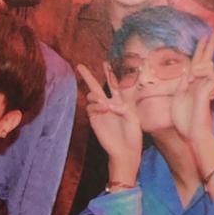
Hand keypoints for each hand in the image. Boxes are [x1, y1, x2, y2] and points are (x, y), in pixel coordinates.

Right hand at [77, 63, 141, 185]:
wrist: (125, 151)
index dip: (110, 74)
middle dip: (88, 76)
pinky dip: (96, 105)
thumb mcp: (133, 117)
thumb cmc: (133, 135)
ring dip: (96, 96)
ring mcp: (100, 112)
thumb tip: (106, 103)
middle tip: (80, 66)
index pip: (114, 85)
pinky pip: (90, 107)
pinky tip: (104, 109)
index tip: (105, 62)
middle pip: (96, 86)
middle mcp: (109, 105)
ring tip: (104, 103)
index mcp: (121, 102)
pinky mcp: (94, 120)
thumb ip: (122, 106)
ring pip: (91, 96)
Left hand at [170, 32, 213, 144]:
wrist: (192, 134)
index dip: (200, 50)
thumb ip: (181, 85)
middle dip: (211, 45)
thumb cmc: (185, 121)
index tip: (203, 37)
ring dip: (200, 63)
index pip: (198, 62)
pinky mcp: (207, 92)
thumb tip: (185, 72)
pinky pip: (210, 75)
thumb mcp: (177, 99)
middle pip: (207, 59)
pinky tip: (193, 75)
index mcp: (193, 83)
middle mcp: (201, 83)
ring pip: (209, 66)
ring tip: (193, 74)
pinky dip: (202, 72)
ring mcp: (205, 87)